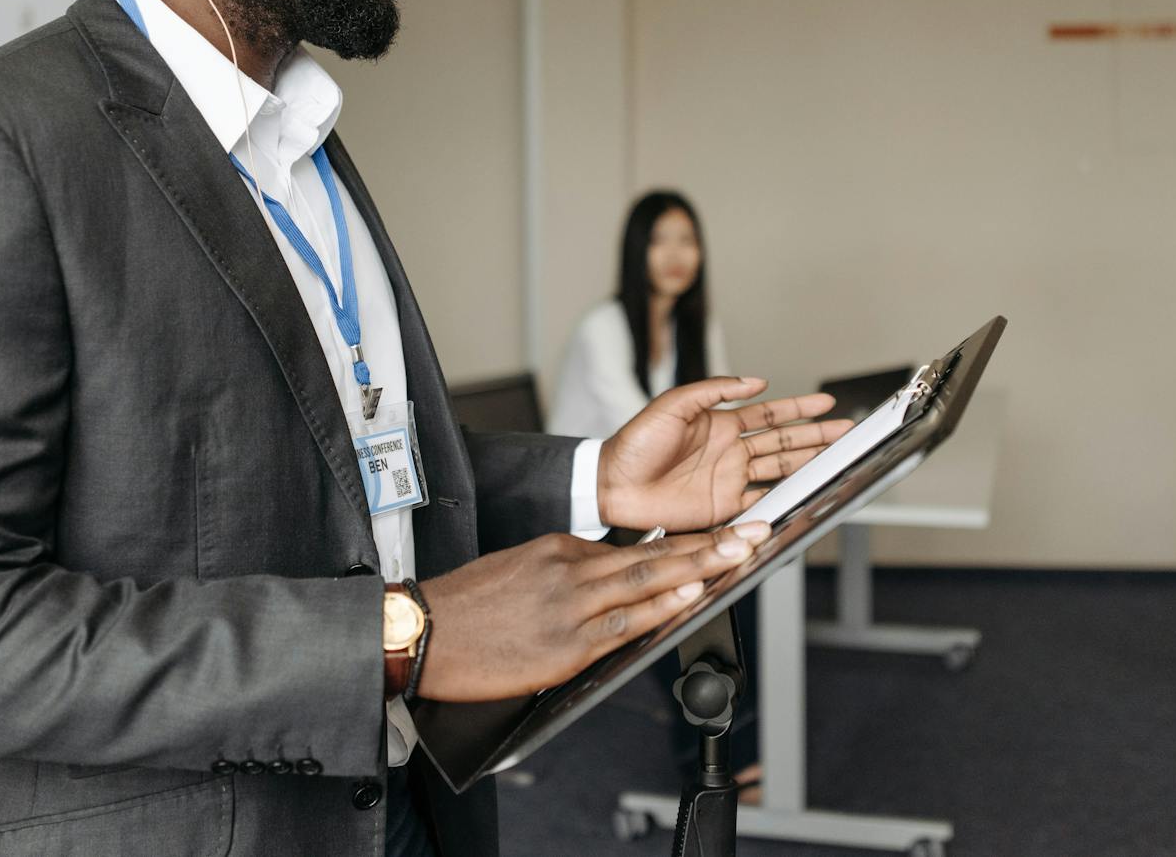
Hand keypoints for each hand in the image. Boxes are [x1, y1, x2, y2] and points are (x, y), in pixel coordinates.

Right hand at [415, 524, 768, 701]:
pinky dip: (660, 608)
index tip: (724, 535)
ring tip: (740, 556)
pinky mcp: (566, 643)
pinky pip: (624, 624)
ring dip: (700, 568)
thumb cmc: (466, 606)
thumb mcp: (519, 569)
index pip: (638, 545)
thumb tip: (609, 583)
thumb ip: (566, 572)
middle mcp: (572, 568)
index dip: (687, 542)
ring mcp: (572, 605)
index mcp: (561, 547)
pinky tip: (689, 599)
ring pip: (647, 580)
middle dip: (711, 544)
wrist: (422, 631)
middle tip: (753, 531)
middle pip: (655, 554)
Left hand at [596, 378, 851, 532]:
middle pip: (784, 441)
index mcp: (721, 423)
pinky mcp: (722, 507)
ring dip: (808, 463)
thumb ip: (714, 390)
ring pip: (779, 469)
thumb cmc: (635, 442)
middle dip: (816, 436)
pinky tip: (805, 493)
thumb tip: (756, 382)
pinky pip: (759, 503)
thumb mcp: (673, 404)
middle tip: (846, 431)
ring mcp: (729, 479)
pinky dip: (783, 499)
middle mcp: (731, 451)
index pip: (770, 413)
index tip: (826, 403)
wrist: (612, 484)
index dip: (799, 409)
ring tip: (837, 457)